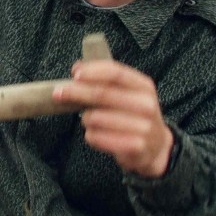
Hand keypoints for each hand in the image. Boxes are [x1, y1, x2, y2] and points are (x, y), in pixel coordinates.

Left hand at [53, 60, 173, 177]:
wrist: (156, 147)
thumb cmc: (133, 115)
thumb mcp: (128, 94)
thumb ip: (105, 81)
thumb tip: (77, 69)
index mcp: (144, 86)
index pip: (116, 72)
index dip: (93, 71)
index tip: (74, 73)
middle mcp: (146, 105)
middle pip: (102, 94)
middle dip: (76, 92)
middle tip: (58, 93)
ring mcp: (143, 127)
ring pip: (95, 118)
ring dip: (85, 118)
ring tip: (89, 120)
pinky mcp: (135, 146)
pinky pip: (97, 137)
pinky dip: (90, 135)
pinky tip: (95, 134)